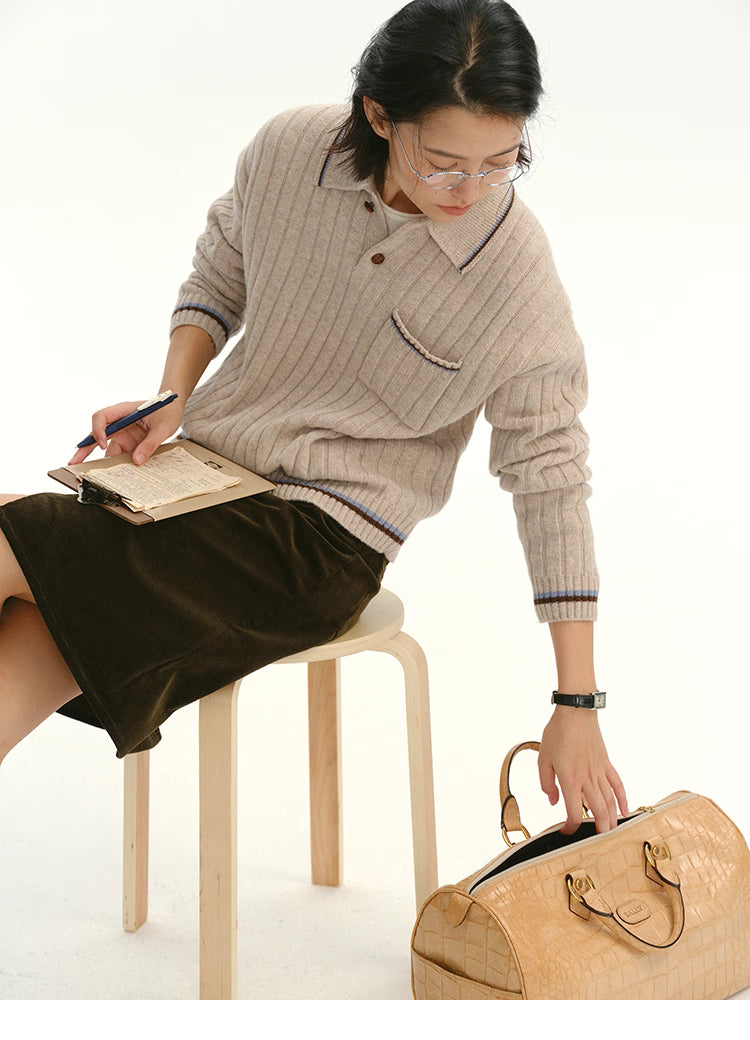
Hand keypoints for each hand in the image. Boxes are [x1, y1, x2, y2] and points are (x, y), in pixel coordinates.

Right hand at [68, 396, 184, 465]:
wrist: (174, 409)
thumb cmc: (168, 411)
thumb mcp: (163, 427)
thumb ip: (150, 443)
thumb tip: (136, 460)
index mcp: (124, 411)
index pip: (102, 418)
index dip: (98, 431)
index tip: (101, 445)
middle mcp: (119, 422)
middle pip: (96, 434)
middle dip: (84, 449)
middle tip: (73, 462)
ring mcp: (123, 433)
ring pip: (106, 448)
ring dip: (102, 461)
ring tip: (95, 476)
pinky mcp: (128, 443)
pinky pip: (118, 454)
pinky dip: (116, 464)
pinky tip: (113, 476)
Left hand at [538, 706, 628, 834]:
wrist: (576, 713)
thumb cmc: (557, 733)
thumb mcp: (543, 759)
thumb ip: (546, 783)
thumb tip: (553, 801)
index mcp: (570, 780)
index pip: (573, 812)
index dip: (570, 827)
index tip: (566, 831)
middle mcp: (587, 779)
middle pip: (599, 812)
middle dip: (599, 831)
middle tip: (597, 843)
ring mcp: (600, 772)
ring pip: (610, 801)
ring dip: (612, 819)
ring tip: (611, 833)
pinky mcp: (607, 764)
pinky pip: (618, 785)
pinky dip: (623, 799)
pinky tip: (625, 811)